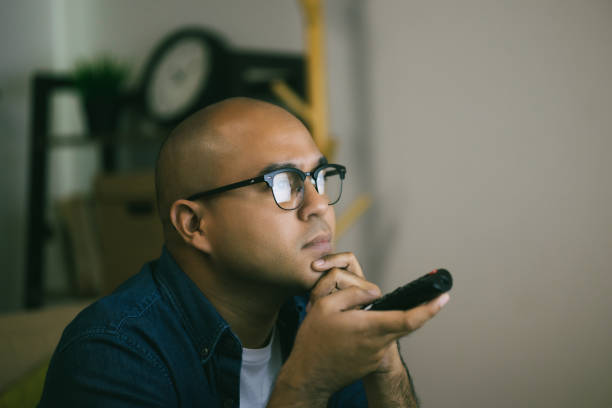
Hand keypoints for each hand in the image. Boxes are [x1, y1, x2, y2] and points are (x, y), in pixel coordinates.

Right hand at [272, 253, 449, 400]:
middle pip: (402, 323)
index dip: (429, 309)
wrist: (308, 376)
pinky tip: (346, 335)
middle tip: (406, 300)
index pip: (409, 319)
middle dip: (409, 310)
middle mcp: (378, 343)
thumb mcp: (324, 306)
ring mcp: (376, 356)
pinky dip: (367, 334)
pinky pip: (376, 342)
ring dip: (376, 323)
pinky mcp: (371, 363)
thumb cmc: (314, 341)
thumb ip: (352, 293)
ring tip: (346, 324)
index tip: (443, 298)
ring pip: (386, 331)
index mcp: (370, 327)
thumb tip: (374, 291)